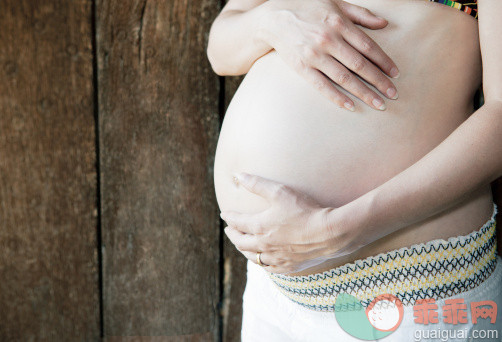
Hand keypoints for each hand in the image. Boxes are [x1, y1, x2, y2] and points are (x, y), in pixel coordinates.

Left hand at [220, 173, 356, 273]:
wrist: (329, 233)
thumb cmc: (305, 210)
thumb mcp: (279, 192)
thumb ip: (257, 184)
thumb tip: (238, 176)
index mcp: (259, 227)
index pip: (237, 223)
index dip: (229, 218)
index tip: (225, 214)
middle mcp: (264, 245)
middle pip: (241, 242)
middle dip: (233, 235)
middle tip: (229, 230)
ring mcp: (276, 258)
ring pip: (253, 257)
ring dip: (244, 250)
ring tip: (242, 245)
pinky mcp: (289, 266)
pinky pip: (269, 268)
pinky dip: (262, 263)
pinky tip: (263, 260)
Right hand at [261, 0, 398, 110]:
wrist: (273, 18)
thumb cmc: (307, 7)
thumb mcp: (335, 3)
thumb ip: (360, 14)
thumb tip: (384, 24)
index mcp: (339, 23)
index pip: (368, 46)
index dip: (384, 61)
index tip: (396, 74)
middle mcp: (328, 39)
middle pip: (360, 65)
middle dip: (379, 81)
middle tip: (393, 94)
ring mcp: (314, 55)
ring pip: (345, 78)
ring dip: (364, 92)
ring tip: (379, 104)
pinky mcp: (302, 67)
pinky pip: (322, 86)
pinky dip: (337, 97)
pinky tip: (351, 106)